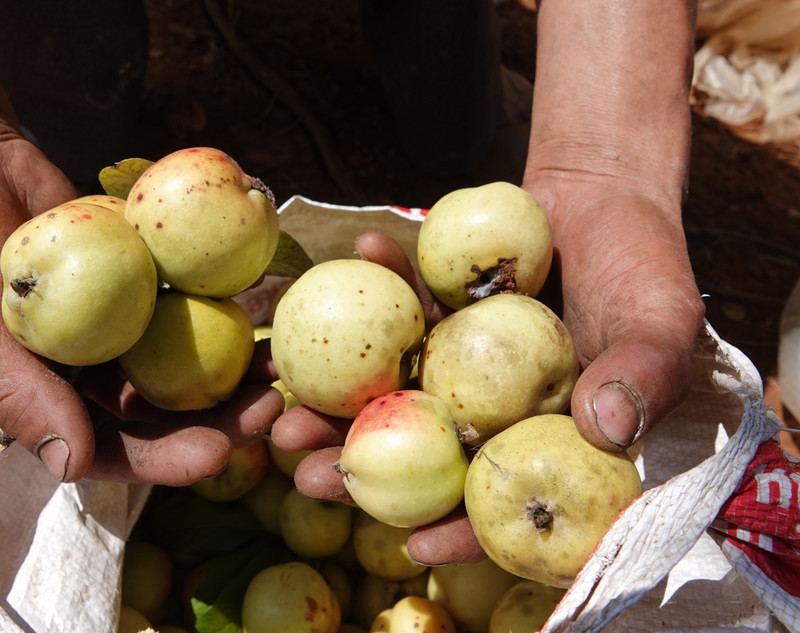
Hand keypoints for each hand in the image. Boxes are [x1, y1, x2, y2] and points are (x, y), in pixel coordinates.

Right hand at [0, 131, 281, 483]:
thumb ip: (17, 392)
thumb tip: (73, 465)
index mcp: (44, 404)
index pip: (111, 451)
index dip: (165, 460)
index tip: (218, 452)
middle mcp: (87, 376)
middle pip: (163, 414)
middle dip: (217, 418)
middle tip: (266, 406)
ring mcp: (117, 329)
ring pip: (184, 362)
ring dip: (232, 366)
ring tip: (277, 361)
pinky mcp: (140, 285)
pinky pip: (185, 302)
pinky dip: (223, 303)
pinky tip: (262, 300)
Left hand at [272, 198, 702, 563]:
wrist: (607, 191)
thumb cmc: (647, 265)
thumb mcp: (661, 318)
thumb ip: (645, 373)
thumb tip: (605, 428)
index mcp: (543, 435)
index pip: (504, 498)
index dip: (464, 529)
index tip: (412, 542)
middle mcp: (492, 406)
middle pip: (426, 454)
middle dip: (366, 471)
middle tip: (310, 477)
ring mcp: (456, 360)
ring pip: (395, 390)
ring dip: (337, 400)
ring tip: (282, 402)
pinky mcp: (434, 312)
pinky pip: (399, 308)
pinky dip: (377, 288)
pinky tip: (353, 267)